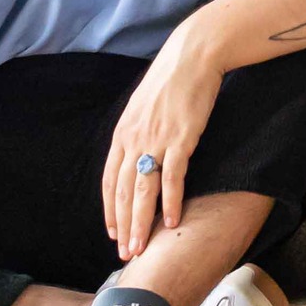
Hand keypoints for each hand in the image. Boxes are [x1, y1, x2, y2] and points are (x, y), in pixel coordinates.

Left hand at [100, 15, 225, 259]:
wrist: (194, 53)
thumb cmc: (172, 77)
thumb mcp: (143, 104)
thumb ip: (136, 131)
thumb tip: (136, 154)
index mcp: (123, 132)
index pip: (110, 181)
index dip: (110, 210)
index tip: (113, 232)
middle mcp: (135, 139)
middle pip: (125, 192)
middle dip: (123, 226)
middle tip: (126, 252)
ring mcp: (157, 139)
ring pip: (144, 191)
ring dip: (142, 223)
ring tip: (142, 247)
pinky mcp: (181, 137)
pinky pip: (173, 177)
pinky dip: (171, 201)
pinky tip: (172, 220)